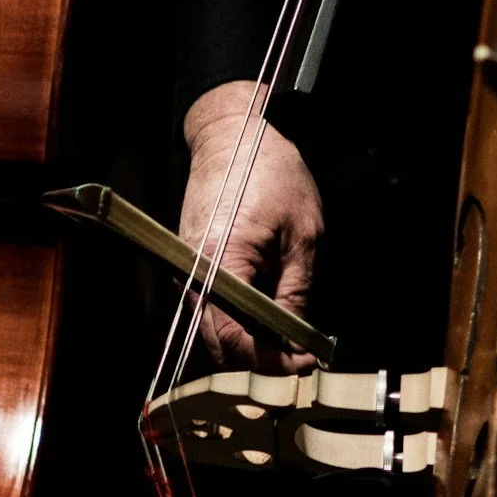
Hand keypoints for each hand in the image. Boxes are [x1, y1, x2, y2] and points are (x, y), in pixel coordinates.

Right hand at [179, 80, 323, 373]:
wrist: (233, 135)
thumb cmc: (271, 174)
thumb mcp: (303, 236)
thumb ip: (296, 294)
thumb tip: (298, 341)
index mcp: (220, 265)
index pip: (238, 340)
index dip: (274, 361)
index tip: (307, 361)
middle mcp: (194, 275)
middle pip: (220, 344)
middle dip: (262, 359)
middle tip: (302, 356)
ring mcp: (189, 272)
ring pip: (215, 330)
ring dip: (251, 342)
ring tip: (290, 336)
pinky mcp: (193, 266)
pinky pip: (213, 309)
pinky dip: (240, 320)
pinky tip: (271, 313)